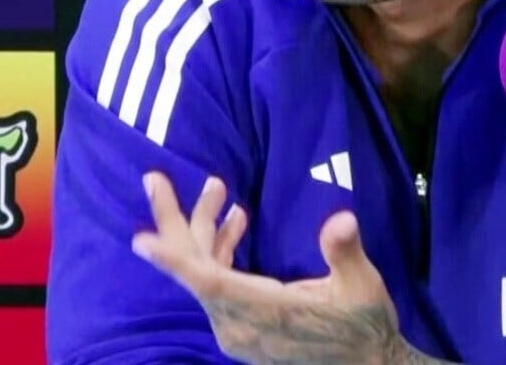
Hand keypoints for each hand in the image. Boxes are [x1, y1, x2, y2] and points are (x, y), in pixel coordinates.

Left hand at [131, 171, 440, 364]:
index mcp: (264, 312)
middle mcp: (238, 324)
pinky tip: (235, 222)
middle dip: (175, 222)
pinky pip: (216, 283)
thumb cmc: (364, 325)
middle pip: (195, 270)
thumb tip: (342, 219)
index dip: (174, 260)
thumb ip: (345, 252)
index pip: (208, 283)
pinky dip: (219, 250)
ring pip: (203, 273)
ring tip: (215, 186)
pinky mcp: (241, 324)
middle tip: (155, 178)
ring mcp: (236, 327)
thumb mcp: (363, 286)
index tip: (141, 239)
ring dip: (203, 229)